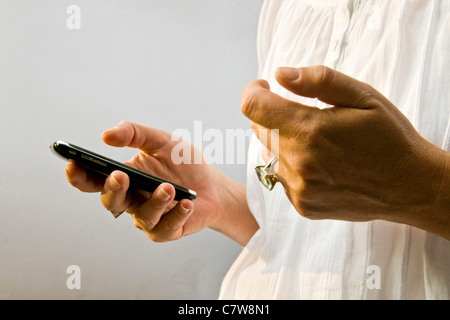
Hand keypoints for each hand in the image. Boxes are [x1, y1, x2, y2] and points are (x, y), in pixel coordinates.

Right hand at [65, 121, 245, 241]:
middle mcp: (132, 200)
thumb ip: (135, 133)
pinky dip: (177, 215)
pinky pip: (166, 228)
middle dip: (113, 189)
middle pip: (112, 201)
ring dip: (155, 202)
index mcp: (125, 177)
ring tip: (168, 188)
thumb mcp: (161, 140)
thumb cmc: (184, 163)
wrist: (213, 185)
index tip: (72, 164)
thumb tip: (106, 135)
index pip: (95, 179)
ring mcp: (148, 218)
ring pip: (141, 216)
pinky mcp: (166, 231)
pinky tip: (187, 203)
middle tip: (121, 176)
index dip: (79, 175)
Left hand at [241, 66, 448, 236]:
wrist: (409, 185)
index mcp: (310, 130)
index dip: (254, 92)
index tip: (265, 87)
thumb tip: (280, 74)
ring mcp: (299, 188)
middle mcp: (299, 162)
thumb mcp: (362, 96)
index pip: (254, 107)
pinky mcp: (302, 205)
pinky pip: (281, 177)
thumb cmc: (388, 137)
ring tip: (316, 142)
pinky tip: (320, 165)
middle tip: (303, 115)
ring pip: (269, 154)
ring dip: (283, 142)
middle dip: (273, 116)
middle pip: (260, 129)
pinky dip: (292, 166)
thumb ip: (318, 81)